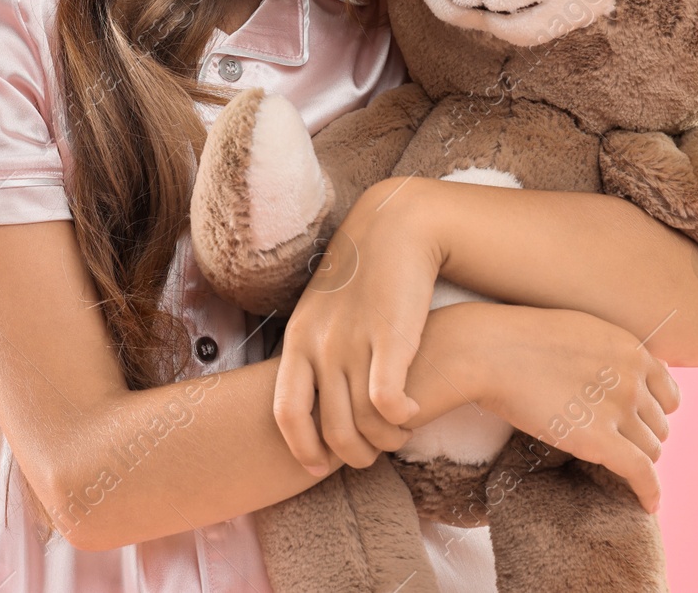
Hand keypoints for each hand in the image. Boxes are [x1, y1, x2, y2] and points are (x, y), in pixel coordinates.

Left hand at [274, 177, 442, 474]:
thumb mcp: (321, 313)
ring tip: (394, 440)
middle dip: (348, 455)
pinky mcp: (391, 336)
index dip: (300, 447)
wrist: (393, 230)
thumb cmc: (360, 278)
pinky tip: (411, 414)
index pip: (285, 411)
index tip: (316, 467)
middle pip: (328, 426)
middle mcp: (321, 344)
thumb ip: (313, 351)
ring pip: (361, 421)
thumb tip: (311, 397)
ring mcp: (354, 340)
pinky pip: (389, 399)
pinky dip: (400, 418)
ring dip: (381, 442)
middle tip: (366, 460)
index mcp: (298, 340)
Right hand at [472, 304, 679, 513]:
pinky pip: (640, 473)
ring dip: (635, 457)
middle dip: (639, 434)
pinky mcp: (599, 440)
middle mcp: (633, 379)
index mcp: (631, 348)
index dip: (652, 410)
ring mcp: (618, 410)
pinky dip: (648, 491)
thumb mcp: (580, 330)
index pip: (669, 394)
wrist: (487, 351)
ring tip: (608, 461)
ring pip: (651, 449)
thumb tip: (635, 370)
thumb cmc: (519, 338)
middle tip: (609, 440)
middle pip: (659, 424)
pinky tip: (647, 505)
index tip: (634, 421)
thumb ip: (612, 352)